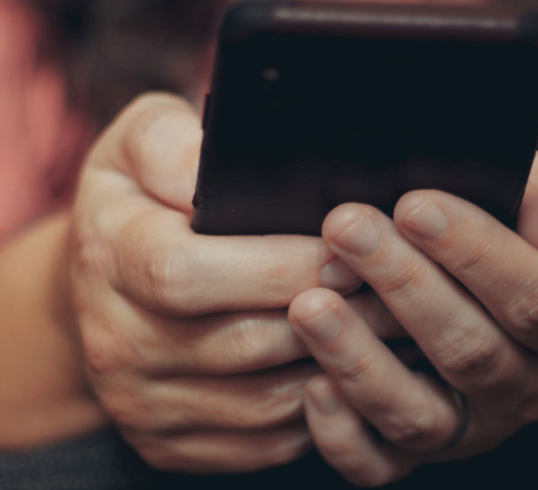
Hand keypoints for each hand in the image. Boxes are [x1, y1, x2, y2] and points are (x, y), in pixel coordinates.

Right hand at [68, 93, 400, 472]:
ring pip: (261, 401)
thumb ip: (174, 144)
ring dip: (336, 367)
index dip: (277, 265)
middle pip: (240, 342)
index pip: (190, 272)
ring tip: (390, 328)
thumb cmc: (136, 196)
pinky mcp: (167, 440)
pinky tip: (352, 371)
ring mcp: (140, 401)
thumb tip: (222, 166)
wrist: (99, 274)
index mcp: (110, 255)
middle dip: (330, 314)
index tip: (344, 251)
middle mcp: (116, 340)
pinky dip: (316, 411)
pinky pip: (259, 441)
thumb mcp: (141, 142)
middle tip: (393, 288)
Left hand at [288, 143, 537, 485]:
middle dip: (401, 284)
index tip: (415, 206)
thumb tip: (527, 213)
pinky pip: (385, 462)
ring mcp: (477, 421)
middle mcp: (532, 383)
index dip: (475, 253)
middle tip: (347, 228)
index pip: (534, 296)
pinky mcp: (429, 441)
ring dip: (359, 361)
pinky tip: (314, 385)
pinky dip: (346, 435)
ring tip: (310, 305)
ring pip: (420, 414)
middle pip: (468, 350)